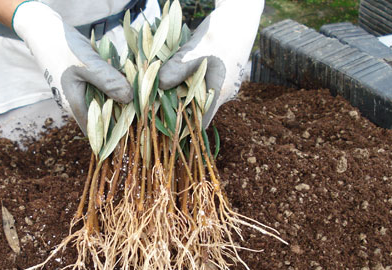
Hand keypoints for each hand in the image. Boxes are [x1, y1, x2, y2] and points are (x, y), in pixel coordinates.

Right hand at [12, 1, 132, 132]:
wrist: (44, 29)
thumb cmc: (62, 46)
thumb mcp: (87, 63)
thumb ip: (107, 81)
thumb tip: (129, 98)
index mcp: (75, 105)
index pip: (97, 132)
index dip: (116, 134)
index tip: (137, 130)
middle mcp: (78, 102)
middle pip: (104, 117)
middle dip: (123, 115)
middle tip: (146, 111)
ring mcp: (82, 91)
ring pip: (106, 102)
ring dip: (122, 98)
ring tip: (143, 96)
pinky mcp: (87, 80)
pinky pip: (105, 88)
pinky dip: (116, 85)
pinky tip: (130, 79)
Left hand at [158, 0, 263, 127]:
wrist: (240, 15)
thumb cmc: (220, 33)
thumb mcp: (196, 50)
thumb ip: (178, 68)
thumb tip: (159, 85)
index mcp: (219, 93)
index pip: (200, 123)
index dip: (182, 131)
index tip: (161, 131)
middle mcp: (221, 92)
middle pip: (196, 111)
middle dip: (175, 113)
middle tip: (151, 112)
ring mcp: (220, 83)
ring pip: (196, 97)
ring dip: (178, 96)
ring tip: (156, 96)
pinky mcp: (216, 73)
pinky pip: (198, 84)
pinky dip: (184, 84)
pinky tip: (170, 77)